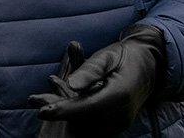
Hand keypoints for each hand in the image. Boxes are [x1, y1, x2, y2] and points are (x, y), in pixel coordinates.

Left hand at [28, 25, 164, 136]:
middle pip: (85, 121)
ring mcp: (121, 122)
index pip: (87, 108)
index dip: (64, 111)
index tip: (42, 111)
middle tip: (34, 102)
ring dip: (67, 117)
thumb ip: (89, 71)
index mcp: (120, 95)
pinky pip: (94, 126)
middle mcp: (122, 114)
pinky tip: (60, 105)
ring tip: (41, 101)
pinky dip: (77, 117)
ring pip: (88, 127)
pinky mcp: (117, 124)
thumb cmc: (124, 56)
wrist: (149, 66)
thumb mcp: (106, 57)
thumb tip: (71, 84)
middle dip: (60, 114)